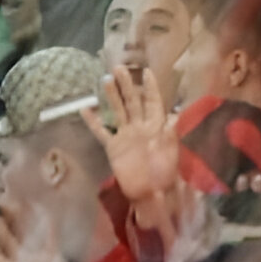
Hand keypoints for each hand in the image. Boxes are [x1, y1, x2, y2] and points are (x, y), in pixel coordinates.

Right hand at [86, 66, 183, 238]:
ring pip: (118, 111)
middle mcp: (139, 126)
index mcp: (156, 125)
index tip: (146, 71)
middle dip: (127, 85)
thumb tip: (175, 113)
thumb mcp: (171, 149)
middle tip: (119, 68)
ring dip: (112, 97)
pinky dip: (94, 121)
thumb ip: (170, 131)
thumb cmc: (165, 172)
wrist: (151, 193)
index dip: (150, 87)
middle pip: (133, 101)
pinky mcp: (114, 146)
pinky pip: (102, 132)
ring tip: (104, 80)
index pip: (153, 101)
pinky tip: (85, 109)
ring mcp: (125, 135)